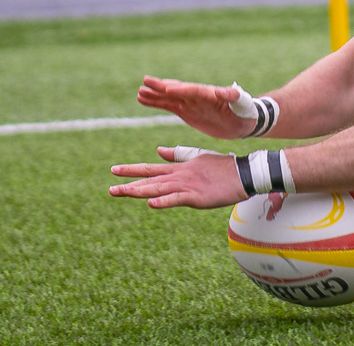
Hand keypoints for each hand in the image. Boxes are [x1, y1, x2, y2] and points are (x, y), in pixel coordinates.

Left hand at [109, 145, 247, 209]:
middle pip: (150, 180)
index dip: (131, 170)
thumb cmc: (222, 166)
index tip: (114, 170)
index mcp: (179, 167)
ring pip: (159, 188)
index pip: (150, 168)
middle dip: (129, 184)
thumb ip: (177, 155)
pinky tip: (151, 204)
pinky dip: (164, 201)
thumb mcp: (197, 157)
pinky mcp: (196, 196)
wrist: (243, 172)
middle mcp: (179, 175)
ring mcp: (187, 185)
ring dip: (139, 191)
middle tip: (110, 189)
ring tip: (122, 192)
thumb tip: (159, 151)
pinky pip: (177, 199)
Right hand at [135, 76, 254, 138]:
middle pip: (177, 90)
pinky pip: (169, 105)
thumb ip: (232, 96)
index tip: (166, 88)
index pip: (194, 90)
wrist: (244, 121)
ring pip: (169, 97)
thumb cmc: (245, 111)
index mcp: (211, 94)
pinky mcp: (187, 111)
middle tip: (146, 81)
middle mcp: (198, 96)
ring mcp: (191, 103)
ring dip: (155, 94)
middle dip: (162, 87)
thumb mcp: (242, 104)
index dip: (181, 89)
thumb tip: (225, 90)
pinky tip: (143, 99)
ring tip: (140, 91)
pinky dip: (156, 102)